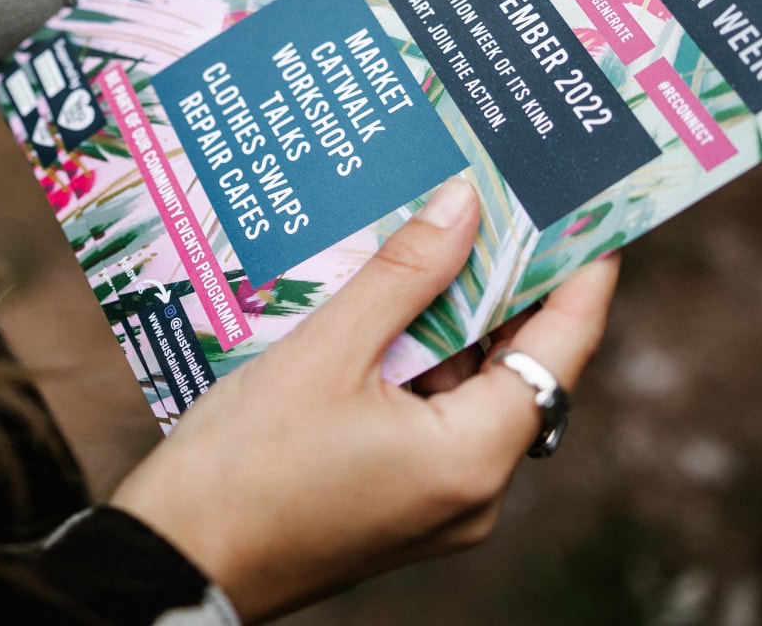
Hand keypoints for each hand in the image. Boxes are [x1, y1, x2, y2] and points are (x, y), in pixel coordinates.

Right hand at [108, 177, 618, 622]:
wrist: (174, 561)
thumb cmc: (242, 467)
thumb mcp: (324, 352)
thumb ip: (403, 276)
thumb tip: (466, 204)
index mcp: (474, 457)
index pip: (562, 349)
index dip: (580, 272)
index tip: (587, 206)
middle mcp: (474, 491)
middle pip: (517, 368)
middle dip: (503, 284)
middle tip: (494, 200)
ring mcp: (437, 504)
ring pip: (468, 390)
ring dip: (450, 320)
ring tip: (428, 237)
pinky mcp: (399, 504)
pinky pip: (430, 417)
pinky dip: (416, 361)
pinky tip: (381, 306)